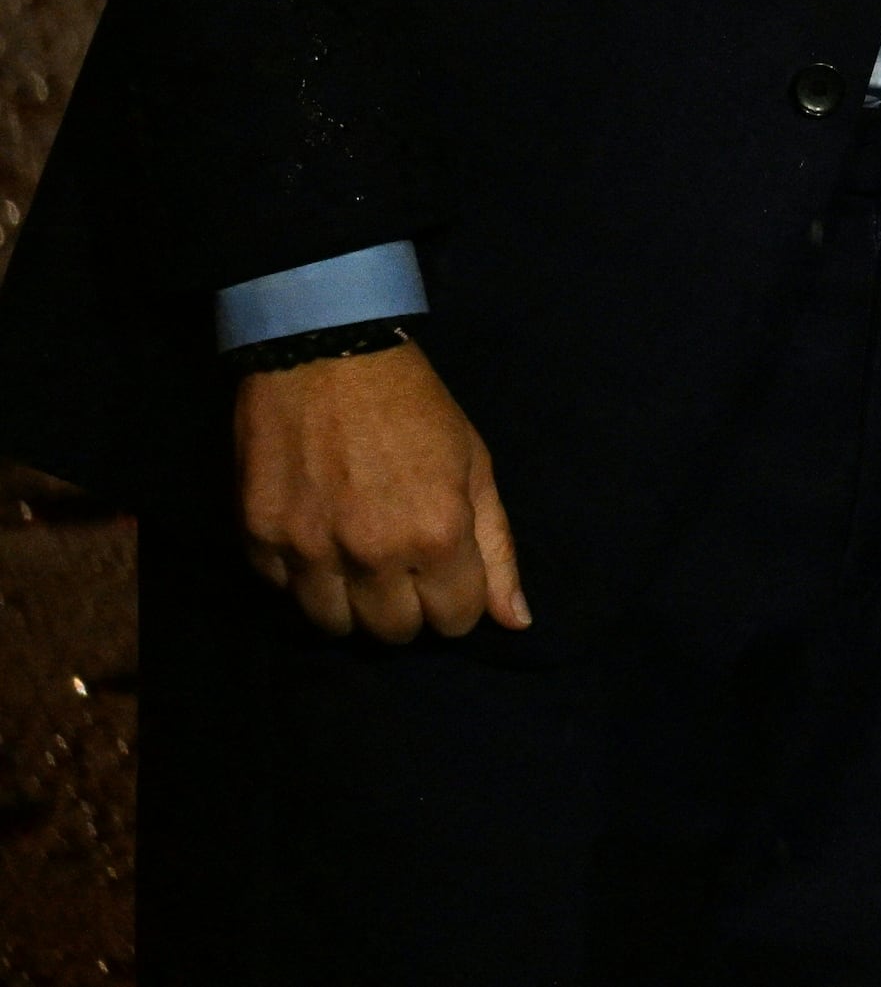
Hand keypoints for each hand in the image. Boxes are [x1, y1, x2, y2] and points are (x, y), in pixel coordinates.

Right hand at [235, 342, 528, 642]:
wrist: (325, 356)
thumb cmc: (414, 408)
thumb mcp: (475, 467)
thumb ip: (497, 549)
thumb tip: (515, 621)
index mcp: (436, 536)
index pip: (454, 621)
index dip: (457, 602)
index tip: (448, 576)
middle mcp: (371, 555)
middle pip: (393, 633)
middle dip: (407, 608)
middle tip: (403, 568)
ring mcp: (308, 551)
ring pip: (333, 625)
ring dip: (353, 603)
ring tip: (359, 562)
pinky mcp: (257, 539)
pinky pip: (283, 592)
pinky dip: (302, 576)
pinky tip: (317, 538)